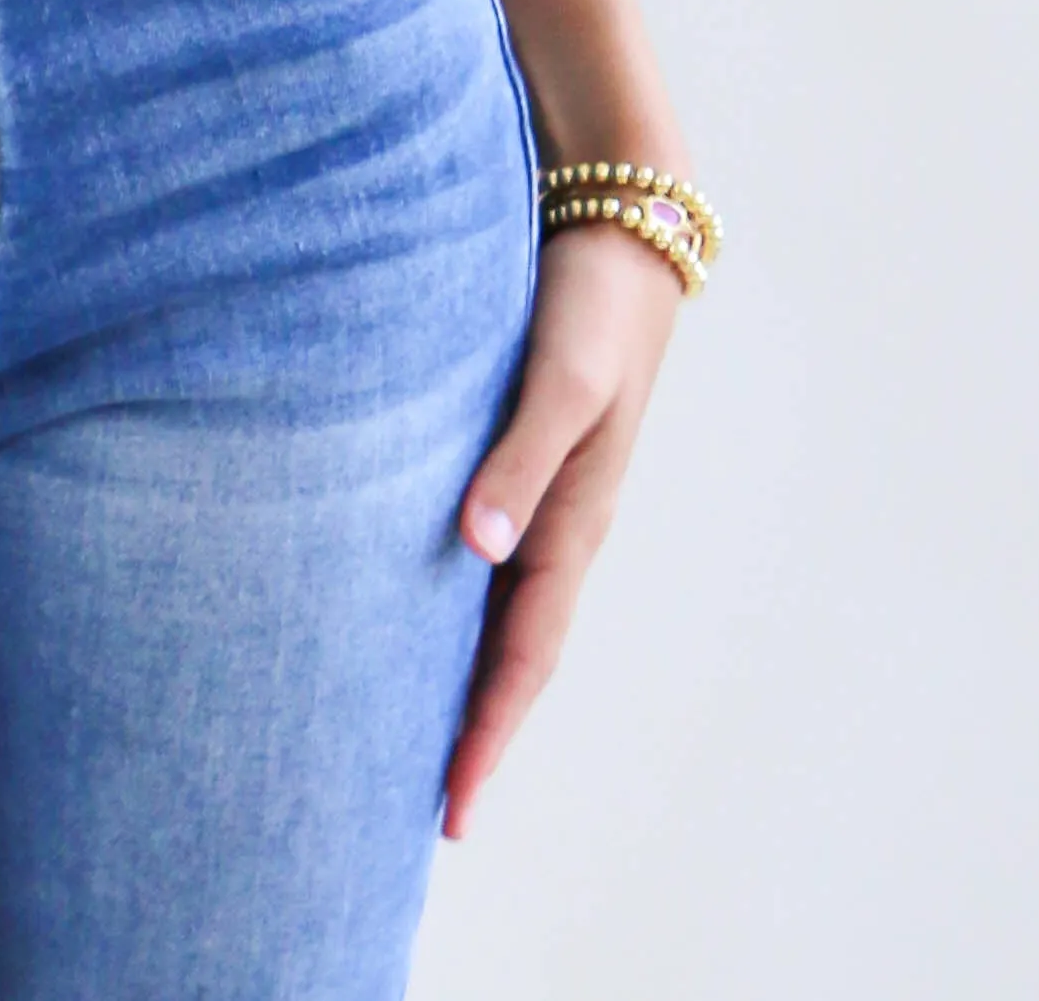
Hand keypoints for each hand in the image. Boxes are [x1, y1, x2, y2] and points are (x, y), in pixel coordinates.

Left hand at [442, 224, 681, 836]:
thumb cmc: (589, 303)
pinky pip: (488, 556)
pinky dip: (456, 605)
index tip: (451, 810)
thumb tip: (477, 548)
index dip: (487, 733)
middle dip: (477, 732)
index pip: (524, 656)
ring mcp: (543, 492)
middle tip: (430, 813)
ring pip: (499, 612)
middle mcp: (559, 522)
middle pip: (513, 654)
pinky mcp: (520, 453)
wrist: (622, 226)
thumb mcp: (560, 379)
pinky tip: (415, 613)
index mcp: (574, 521)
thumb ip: (519, 457)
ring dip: (465, 676)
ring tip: (416, 737)